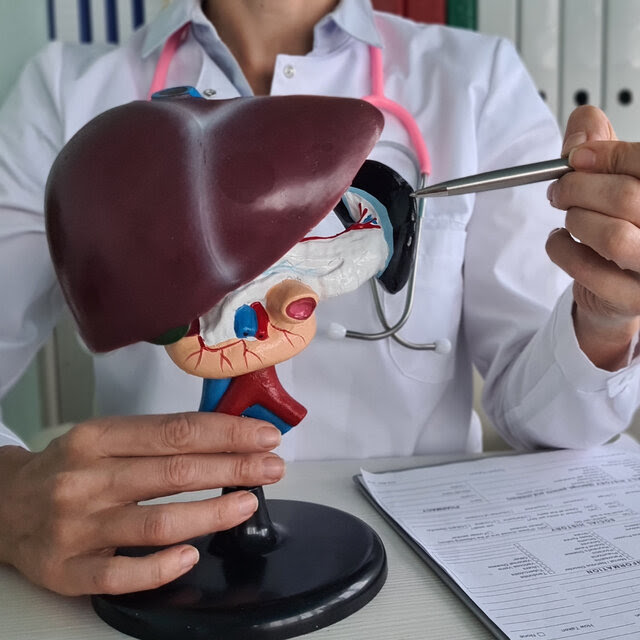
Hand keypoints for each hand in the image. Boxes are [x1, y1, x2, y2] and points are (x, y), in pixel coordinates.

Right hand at [0, 412, 282, 595]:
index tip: (264, 436)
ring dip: (212, 513)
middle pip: (174, 473)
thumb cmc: (68, 468)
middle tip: (272, 467)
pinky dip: (161, 568)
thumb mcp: (104, 438)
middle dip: (233, 468)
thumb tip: (225, 438)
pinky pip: (121, 576)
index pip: (176, 432)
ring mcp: (76, 528)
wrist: (4, 506)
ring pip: (156, 523)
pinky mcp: (67, 571)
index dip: (227, 434)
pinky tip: (192, 555)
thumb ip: (156, 438)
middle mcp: (86, 480)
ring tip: (248, 503)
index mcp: (97, 439)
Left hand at [546, 105, 639, 369]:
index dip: (605, 155)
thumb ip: (601, 145)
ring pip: (612, 236)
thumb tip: (583, 124)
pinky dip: (562, 251)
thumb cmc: (626, 224)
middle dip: (578, 188)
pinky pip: (589, 271)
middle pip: (626, 196)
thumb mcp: (617, 177)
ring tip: (567, 218)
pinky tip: (559, 242)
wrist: (622, 287)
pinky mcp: (635, 299)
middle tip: (559, 191)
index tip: (574, 158)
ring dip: (575, 221)